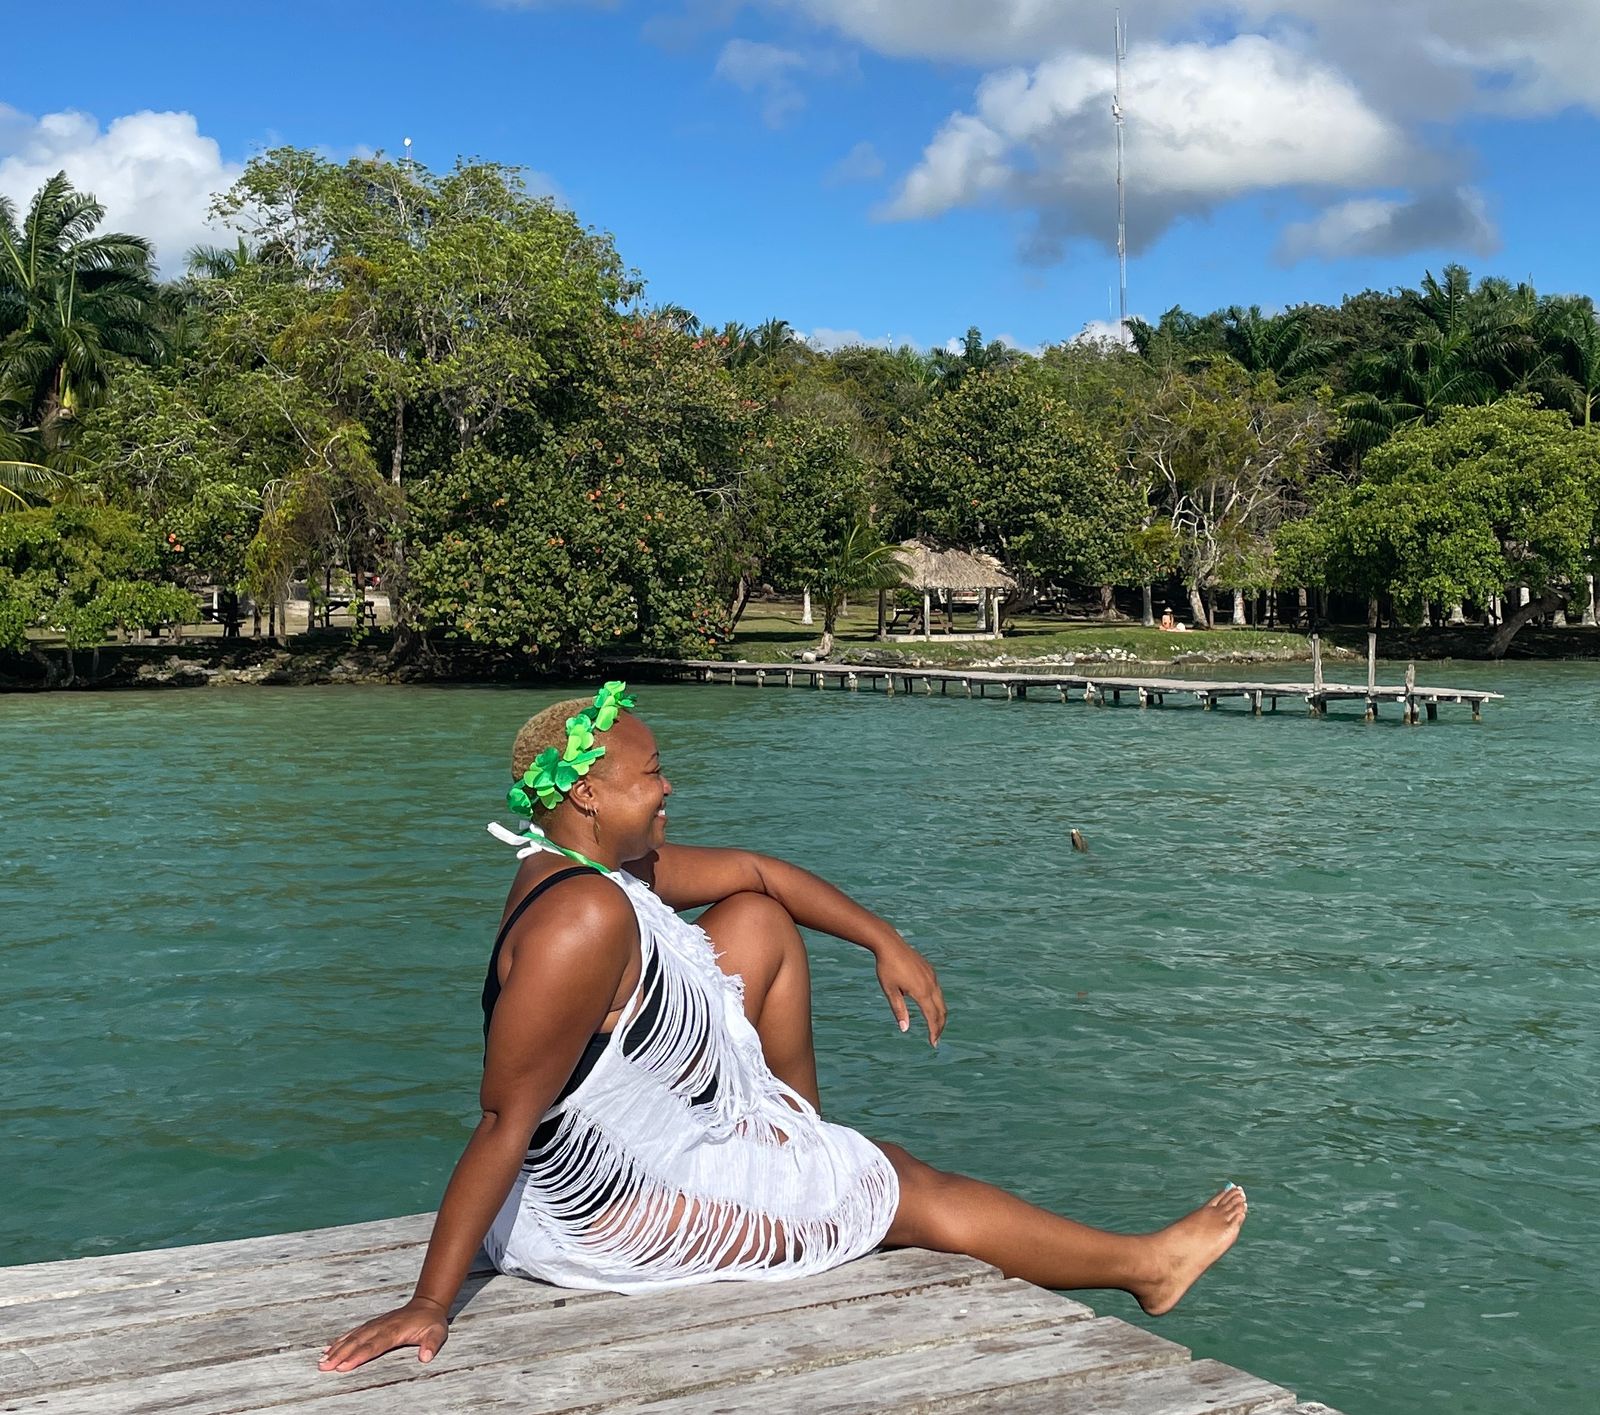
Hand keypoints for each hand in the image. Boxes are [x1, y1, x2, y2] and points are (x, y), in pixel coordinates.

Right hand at [318, 1297, 449, 1372]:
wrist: (427, 1303)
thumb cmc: (432, 1322)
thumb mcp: (438, 1332)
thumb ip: (432, 1344)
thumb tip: (425, 1357)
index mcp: (395, 1331)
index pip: (374, 1346)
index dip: (358, 1356)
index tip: (343, 1366)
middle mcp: (381, 1326)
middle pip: (358, 1342)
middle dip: (340, 1354)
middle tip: (323, 1367)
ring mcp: (375, 1324)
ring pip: (353, 1337)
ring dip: (336, 1349)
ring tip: (321, 1361)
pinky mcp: (372, 1324)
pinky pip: (354, 1332)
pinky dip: (341, 1340)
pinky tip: (329, 1348)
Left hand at [875, 939, 946, 1045]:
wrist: (890, 944)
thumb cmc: (886, 968)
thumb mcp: (890, 991)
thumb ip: (899, 1010)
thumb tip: (904, 1029)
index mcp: (921, 992)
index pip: (932, 1017)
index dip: (933, 1032)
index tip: (932, 1043)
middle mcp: (931, 984)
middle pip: (941, 1011)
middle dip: (939, 1026)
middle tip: (935, 1039)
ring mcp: (932, 977)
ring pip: (941, 1000)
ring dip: (940, 1015)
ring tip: (934, 1026)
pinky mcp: (930, 971)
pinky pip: (938, 990)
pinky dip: (937, 1003)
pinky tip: (930, 1007)